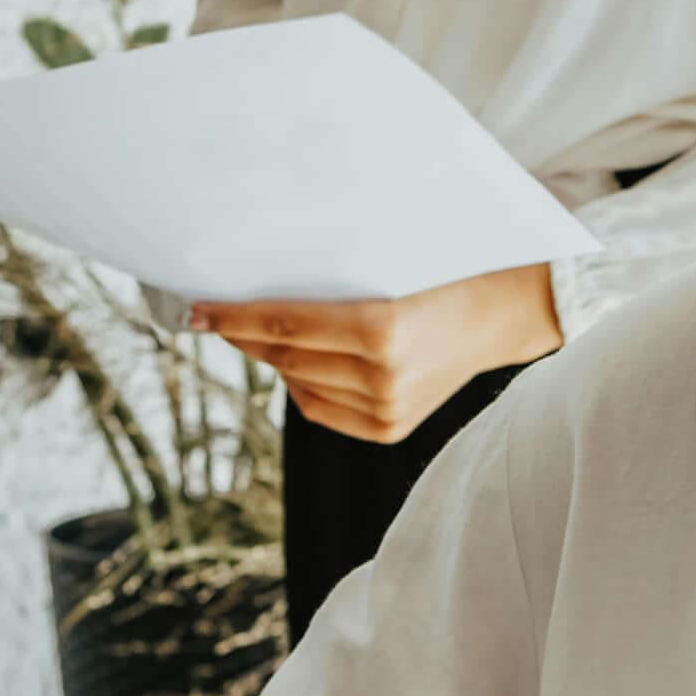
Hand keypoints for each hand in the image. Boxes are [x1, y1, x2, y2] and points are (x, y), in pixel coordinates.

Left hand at [191, 262, 561, 442]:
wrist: (499, 316)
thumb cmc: (441, 274)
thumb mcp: (387, 266)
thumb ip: (328, 280)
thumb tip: (255, 290)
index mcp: (382, 327)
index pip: (284, 324)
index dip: (233, 317)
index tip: (195, 309)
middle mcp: (381, 374)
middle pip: (284, 356)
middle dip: (244, 335)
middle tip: (215, 315)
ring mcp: (385, 408)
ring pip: (297, 383)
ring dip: (272, 359)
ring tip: (259, 334)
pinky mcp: (388, 429)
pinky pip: (319, 408)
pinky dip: (301, 384)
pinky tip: (300, 362)